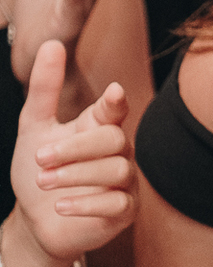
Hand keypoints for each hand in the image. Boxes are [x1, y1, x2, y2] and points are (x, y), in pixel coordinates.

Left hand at [8, 41, 133, 266]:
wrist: (36, 222)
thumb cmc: (39, 171)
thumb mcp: (34, 128)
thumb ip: (44, 89)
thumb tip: (51, 44)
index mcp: (98, 127)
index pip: (116, 110)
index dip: (116, 102)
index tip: (112, 93)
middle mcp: (117, 151)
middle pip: (115, 139)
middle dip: (76, 148)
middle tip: (40, 158)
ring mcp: (124, 181)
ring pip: (118, 169)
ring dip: (76, 175)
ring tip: (45, 182)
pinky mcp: (124, 210)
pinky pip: (117, 202)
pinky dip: (87, 203)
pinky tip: (61, 205)